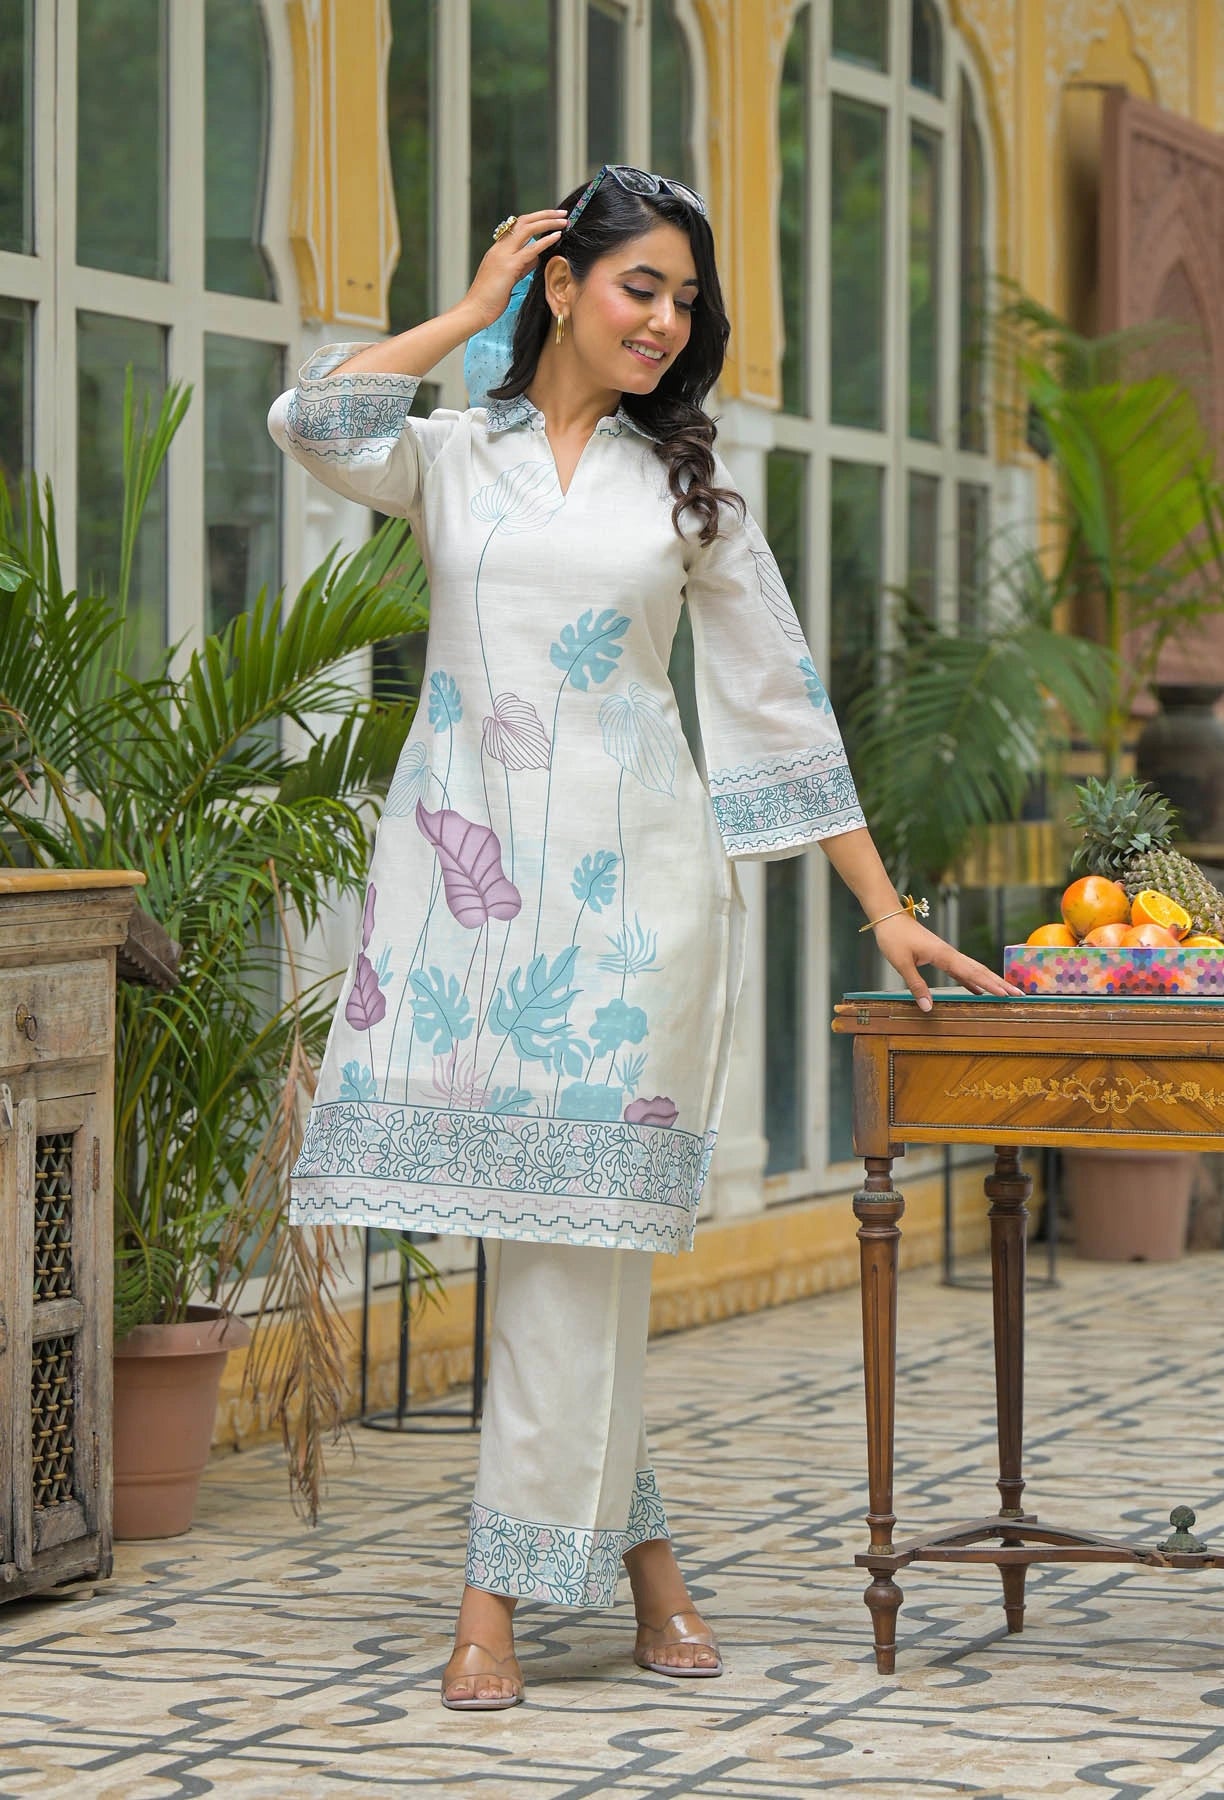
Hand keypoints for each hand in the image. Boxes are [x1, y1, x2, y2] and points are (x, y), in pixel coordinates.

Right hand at [463, 210, 570, 330]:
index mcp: (498, 250)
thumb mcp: (508, 279)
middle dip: (544, 214)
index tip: (551, 218)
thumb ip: (521, 266)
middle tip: (562, 212)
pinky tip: (557, 235)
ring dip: (548, 222)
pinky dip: (545, 240)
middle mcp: (500, 248)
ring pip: (527, 229)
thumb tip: (536, 257)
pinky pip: (530, 249)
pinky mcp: (509, 266)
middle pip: (523, 221)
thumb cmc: (489, 300)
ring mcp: (503, 255)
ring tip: (564, 220)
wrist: (474, 311)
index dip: (536, 219)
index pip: (517, 226)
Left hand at [871, 915, 1024, 1011]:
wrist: (889, 918)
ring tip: (1006, 993)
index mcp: (944, 955)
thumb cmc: (894, 937)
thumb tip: (928, 1008)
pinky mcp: (941, 956)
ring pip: (973, 970)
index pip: (972, 972)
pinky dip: (972, 981)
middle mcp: (950, 954)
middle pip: (980, 970)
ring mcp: (947, 955)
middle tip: (1019, 995)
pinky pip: (961, 971)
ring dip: (990, 981)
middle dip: (1000, 983)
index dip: (990, 985)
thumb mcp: (901, 963)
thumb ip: (916, 985)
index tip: (1006, 994)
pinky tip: (978, 991)